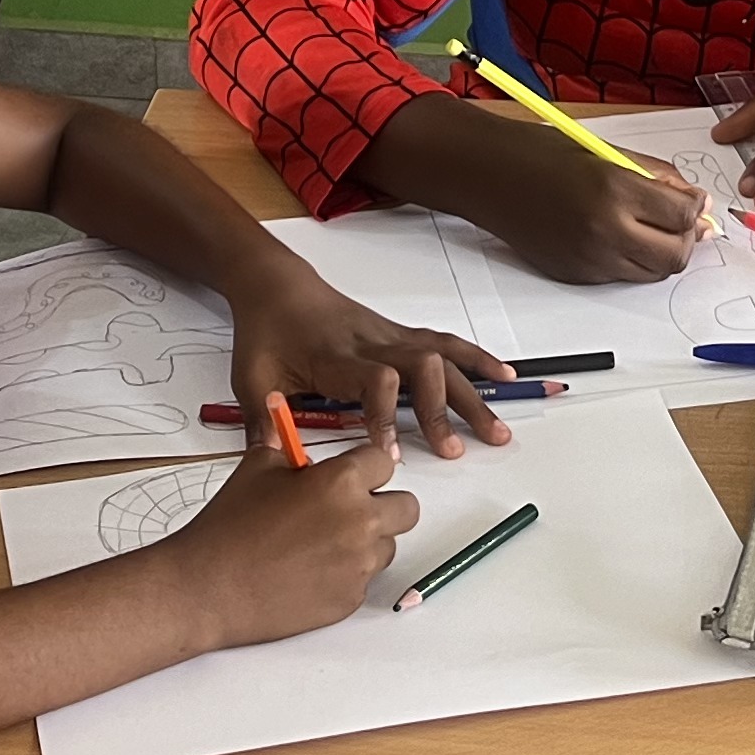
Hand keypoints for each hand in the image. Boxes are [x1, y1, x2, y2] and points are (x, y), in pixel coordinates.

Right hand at [171, 437, 415, 645]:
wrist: (207, 587)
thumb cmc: (228, 526)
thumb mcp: (258, 469)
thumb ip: (291, 454)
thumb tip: (298, 447)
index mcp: (341, 482)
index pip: (384, 462)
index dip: (364, 468)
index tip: (350, 475)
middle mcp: (360, 522)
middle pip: (407, 507)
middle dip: (383, 504)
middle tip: (348, 510)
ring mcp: (359, 566)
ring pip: (387, 546)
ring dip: (365, 542)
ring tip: (319, 545)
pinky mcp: (349, 600)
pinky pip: (363, 580)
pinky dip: (344, 575)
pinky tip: (307, 573)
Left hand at [226, 263, 509, 459]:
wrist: (277, 288)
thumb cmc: (266, 332)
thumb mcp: (252, 377)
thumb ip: (262, 422)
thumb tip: (268, 466)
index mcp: (336, 357)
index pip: (373, 380)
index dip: (385, 415)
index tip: (389, 453)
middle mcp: (371, 345)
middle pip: (420, 368)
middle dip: (441, 410)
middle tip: (455, 451)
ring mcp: (390, 337)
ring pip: (440, 359)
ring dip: (471, 394)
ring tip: (497, 429)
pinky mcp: (400, 336)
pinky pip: (444, 345)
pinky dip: (476, 359)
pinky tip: (502, 376)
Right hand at [354, 96, 702, 286]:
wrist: (487, 175)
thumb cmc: (541, 153)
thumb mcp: (606, 151)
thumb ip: (654, 175)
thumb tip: (693, 199)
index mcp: (614, 190)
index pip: (683, 214)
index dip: (696, 206)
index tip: (694, 198)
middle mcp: (604, 231)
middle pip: (675, 256)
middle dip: (687, 238)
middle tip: (682, 218)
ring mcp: (588, 260)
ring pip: (651, 273)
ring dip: (662, 252)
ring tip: (651, 226)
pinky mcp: (575, 275)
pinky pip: (621, 276)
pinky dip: (632, 260)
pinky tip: (620, 234)